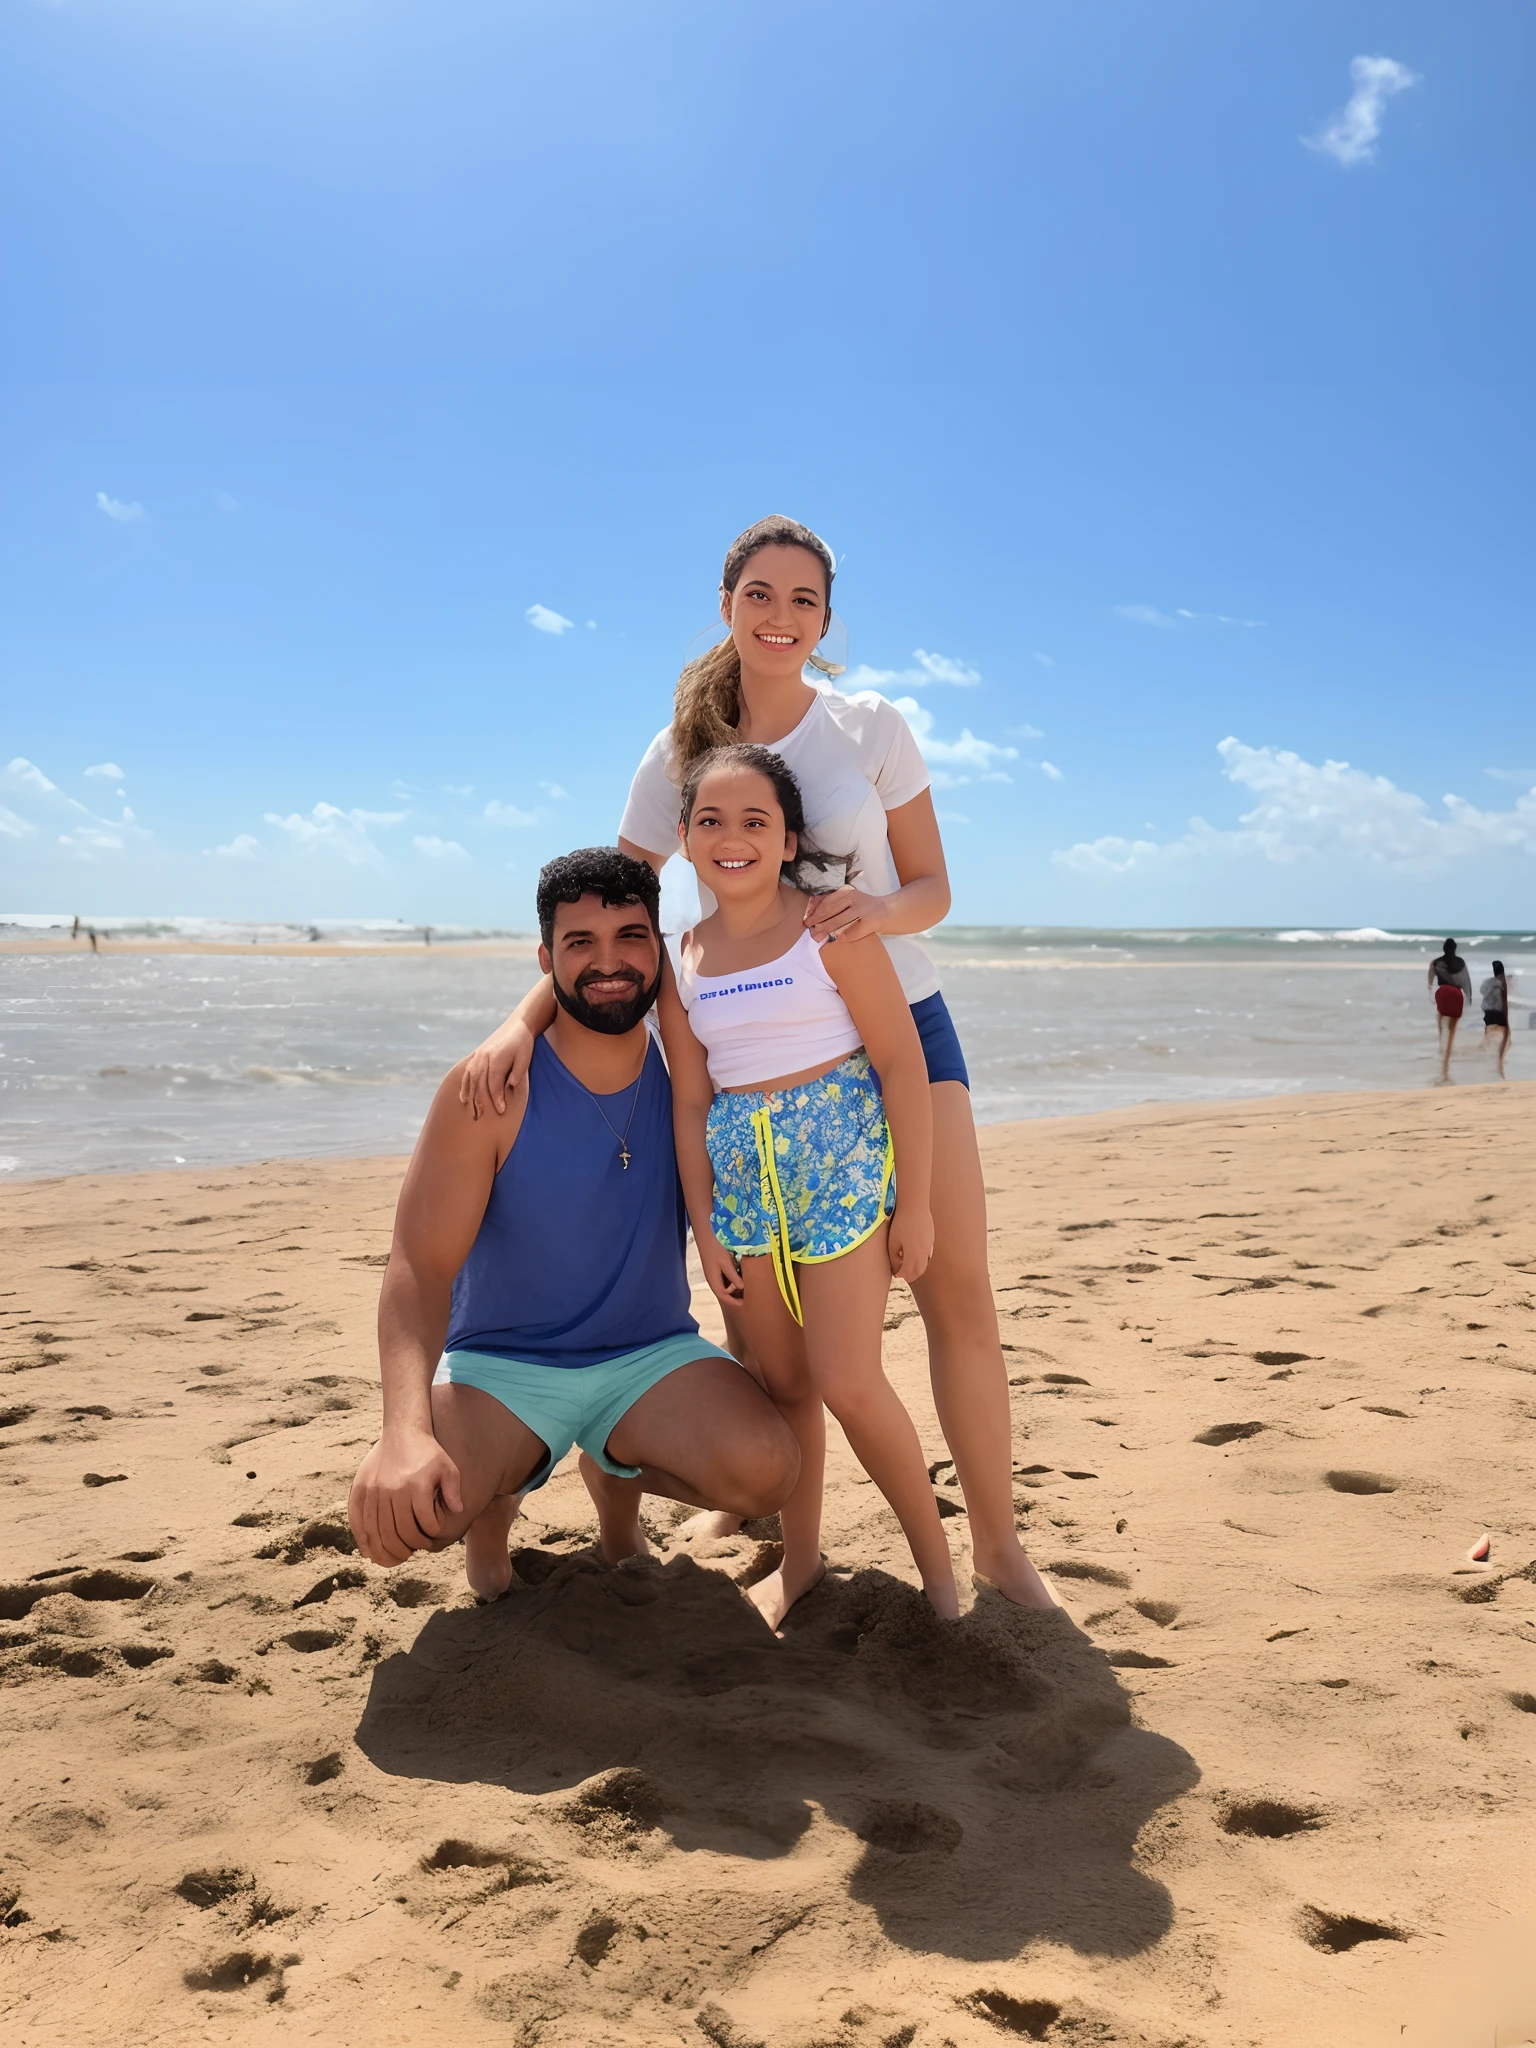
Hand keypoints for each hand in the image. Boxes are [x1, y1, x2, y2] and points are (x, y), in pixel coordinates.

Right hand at [348, 1427, 463, 1565]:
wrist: (402, 1431)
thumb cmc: (428, 1452)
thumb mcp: (448, 1467)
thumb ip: (453, 1490)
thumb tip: (458, 1511)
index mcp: (416, 1485)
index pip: (424, 1524)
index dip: (431, 1535)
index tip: (432, 1535)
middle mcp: (392, 1489)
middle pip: (398, 1533)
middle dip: (408, 1548)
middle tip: (413, 1551)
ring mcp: (373, 1491)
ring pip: (376, 1532)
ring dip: (386, 1551)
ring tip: (396, 1558)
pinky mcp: (359, 1490)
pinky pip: (357, 1522)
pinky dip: (364, 1541)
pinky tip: (372, 1553)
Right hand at [459, 1018, 535, 1118]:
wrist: (517, 1026)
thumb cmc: (523, 1044)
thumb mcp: (525, 1057)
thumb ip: (517, 1072)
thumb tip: (509, 1086)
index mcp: (496, 1059)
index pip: (494, 1084)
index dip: (497, 1098)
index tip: (500, 1111)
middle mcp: (484, 1058)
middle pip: (479, 1084)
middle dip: (480, 1102)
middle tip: (481, 1117)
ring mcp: (478, 1057)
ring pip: (471, 1080)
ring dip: (470, 1096)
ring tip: (471, 1111)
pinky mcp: (476, 1056)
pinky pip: (467, 1073)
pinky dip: (464, 1086)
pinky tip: (463, 1097)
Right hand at [698, 1230, 745, 1305]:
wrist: (706, 1235)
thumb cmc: (716, 1249)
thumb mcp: (727, 1263)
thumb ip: (734, 1276)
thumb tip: (741, 1287)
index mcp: (713, 1280)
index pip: (723, 1296)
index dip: (733, 1302)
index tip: (744, 1303)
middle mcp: (712, 1279)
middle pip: (724, 1292)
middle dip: (734, 1296)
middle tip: (747, 1294)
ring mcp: (713, 1273)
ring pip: (724, 1285)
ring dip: (733, 1287)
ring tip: (745, 1286)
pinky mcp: (715, 1267)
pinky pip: (724, 1278)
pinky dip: (732, 1280)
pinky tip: (739, 1275)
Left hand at [802, 885, 887, 945]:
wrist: (888, 910)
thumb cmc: (864, 906)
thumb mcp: (849, 899)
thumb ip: (833, 902)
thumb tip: (812, 908)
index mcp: (848, 892)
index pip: (828, 900)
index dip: (816, 910)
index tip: (807, 918)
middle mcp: (855, 899)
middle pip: (831, 910)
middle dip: (818, 921)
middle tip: (809, 929)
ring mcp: (862, 911)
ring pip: (839, 921)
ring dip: (826, 930)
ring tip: (817, 936)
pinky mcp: (868, 922)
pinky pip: (852, 932)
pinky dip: (843, 937)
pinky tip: (837, 940)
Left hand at [887, 1206, 933, 1282]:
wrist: (914, 1206)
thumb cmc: (901, 1223)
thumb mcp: (893, 1242)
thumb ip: (894, 1257)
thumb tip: (895, 1268)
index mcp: (913, 1255)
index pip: (908, 1273)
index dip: (901, 1276)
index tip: (894, 1274)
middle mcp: (923, 1254)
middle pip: (918, 1272)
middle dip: (909, 1276)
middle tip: (901, 1275)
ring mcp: (929, 1247)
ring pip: (924, 1265)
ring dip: (916, 1269)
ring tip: (907, 1266)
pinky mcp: (931, 1240)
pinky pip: (928, 1256)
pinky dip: (921, 1261)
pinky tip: (915, 1256)